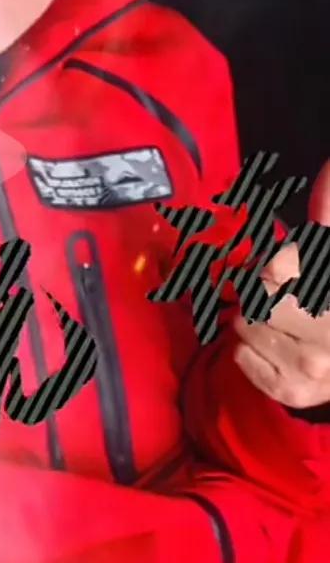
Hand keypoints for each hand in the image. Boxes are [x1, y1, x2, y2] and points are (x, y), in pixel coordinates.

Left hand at [233, 160, 329, 408]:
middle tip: (280, 297)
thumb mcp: (329, 258)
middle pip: (256, 297)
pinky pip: (241, 358)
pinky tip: (275, 345)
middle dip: (261, 292)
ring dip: (253, 320)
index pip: (276, 269)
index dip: (273, 267)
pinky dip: (249, 350)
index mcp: (329, 290)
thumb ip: (327, 214)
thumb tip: (327, 169)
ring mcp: (309, 367)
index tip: (278, 272)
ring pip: (243, 326)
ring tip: (281, 322)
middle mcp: (325, 333)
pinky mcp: (292, 393)